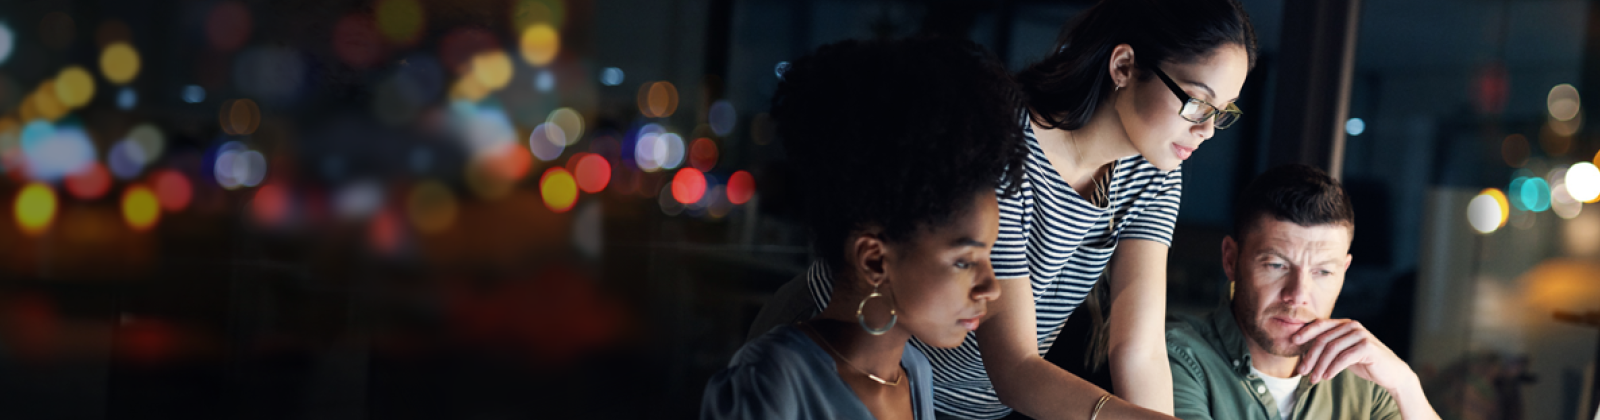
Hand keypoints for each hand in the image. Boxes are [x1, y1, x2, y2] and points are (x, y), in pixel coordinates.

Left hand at [1291, 319, 1416, 390]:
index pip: (1320, 325)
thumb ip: (1327, 348)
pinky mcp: (1367, 346)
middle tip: (1302, 371)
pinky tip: (1327, 377)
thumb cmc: (1363, 362)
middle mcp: (1352, 326)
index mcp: (1344, 324)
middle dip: (1310, 357)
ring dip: (1320, 366)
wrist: (1390, 372)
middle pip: (1323, 339)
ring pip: (1332, 349)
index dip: (1305, 332)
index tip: (1292, 342)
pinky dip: (1333, 368)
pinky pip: (1344, 357)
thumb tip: (1301, 352)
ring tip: (1313, 379)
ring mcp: (1361, 335)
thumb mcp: (1342, 352)